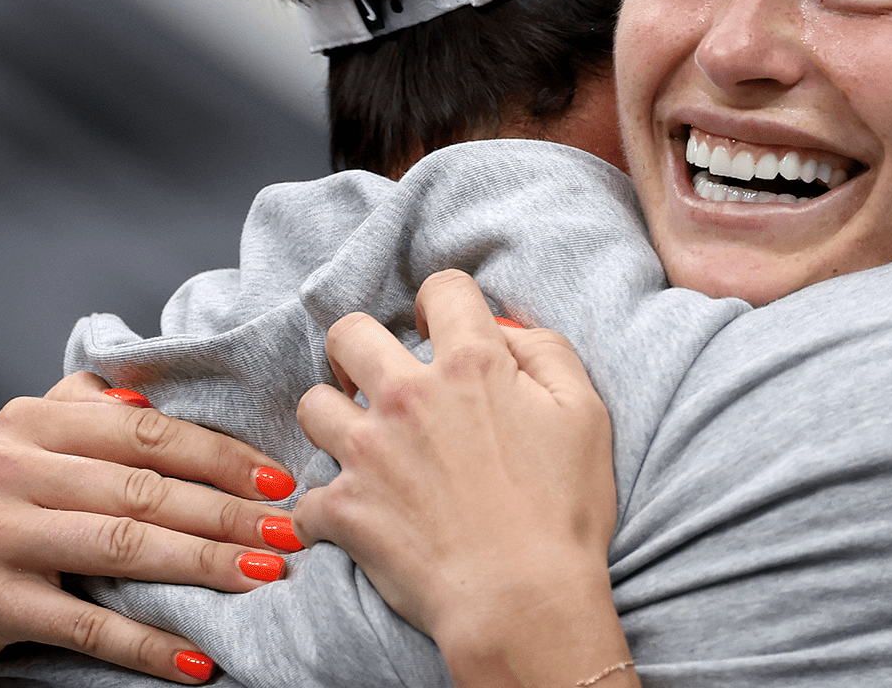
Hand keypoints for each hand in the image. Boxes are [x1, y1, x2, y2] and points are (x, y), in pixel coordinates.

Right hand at [0, 373, 298, 687]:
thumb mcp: (15, 454)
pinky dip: (149, 644)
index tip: (280, 479)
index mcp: (28, 423)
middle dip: (231, 512)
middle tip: (293, 530)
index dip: (222, 457)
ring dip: (207, 565)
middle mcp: (8, 467)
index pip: (149, 434)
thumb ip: (78, 415)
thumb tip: (152, 397)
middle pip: (147, 490)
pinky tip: (200, 659)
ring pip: (126, 547)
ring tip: (266, 576)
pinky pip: (88, 624)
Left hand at [295, 271, 629, 685]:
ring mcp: (366, 452)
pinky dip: (327, 507)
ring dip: (335, 419)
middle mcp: (408, 396)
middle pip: (348, 333)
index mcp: (472, 365)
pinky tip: (357, 517)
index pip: (441, 289)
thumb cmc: (563, 513)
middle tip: (380, 378)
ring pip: (312, 404)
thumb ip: (547, 352)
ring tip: (363, 444)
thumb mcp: (585, 414)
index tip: (444, 330)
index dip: (444, 303)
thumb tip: (507, 329)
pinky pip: (306, 497)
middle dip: (361, 348)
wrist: (524, 601)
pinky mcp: (341, 508)